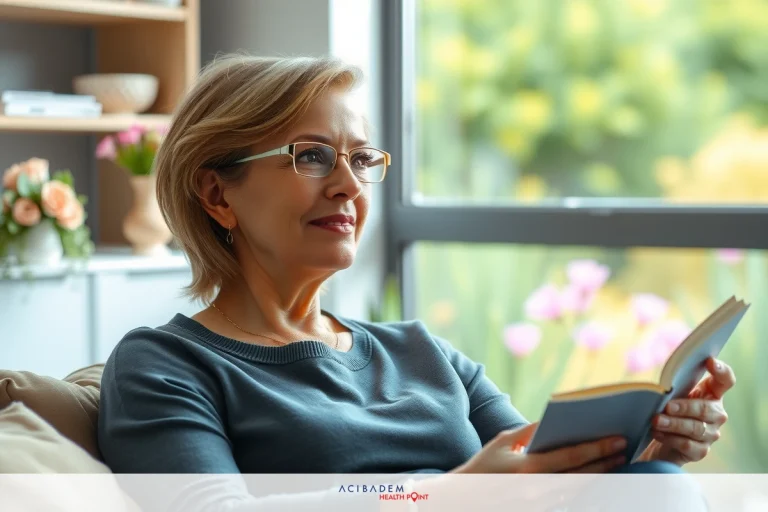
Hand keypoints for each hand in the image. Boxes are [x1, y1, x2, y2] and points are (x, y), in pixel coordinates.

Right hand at [411, 425, 626, 511]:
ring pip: (579, 491)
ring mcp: (539, 504)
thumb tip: (552, 420)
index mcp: (527, 468)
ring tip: (616, 463)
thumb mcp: (502, 442)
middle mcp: (536, 489)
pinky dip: (582, 489)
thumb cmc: (482, 467)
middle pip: (581, 476)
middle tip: (624, 449)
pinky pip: (567, 500)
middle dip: (605, 462)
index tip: (617, 439)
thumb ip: (529, 431)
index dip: (596, 448)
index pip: (571, 457)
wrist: (465, 499)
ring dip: (599, 477)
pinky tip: (595, 480)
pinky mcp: (538, 511)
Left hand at [645, 357, 734, 465]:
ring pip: (695, 428)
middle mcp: (716, 414)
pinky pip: (687, 444)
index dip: (721, 371)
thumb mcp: (670, 396)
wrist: (660, 444)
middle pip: (705, 408)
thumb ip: (673, 388)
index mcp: (711, 394)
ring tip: (656, 420)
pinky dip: (670, 438)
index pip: (725, 381)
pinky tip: (656, 433)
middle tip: (667, 406)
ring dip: (673, 424)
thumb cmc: (667, 413)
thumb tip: (661, 383)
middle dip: (685, 407)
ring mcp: (710, 434)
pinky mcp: (700, 451)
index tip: (710, 361)